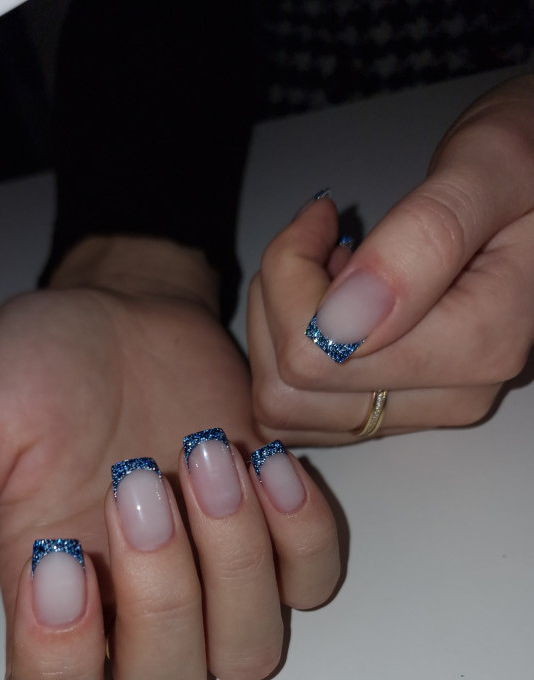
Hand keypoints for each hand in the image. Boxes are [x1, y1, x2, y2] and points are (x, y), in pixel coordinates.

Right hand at [0, 237, 339, 679]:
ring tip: (205, 454)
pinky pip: (314, 584)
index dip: (62, 660)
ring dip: (236, 560)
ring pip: (249, 653)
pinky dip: (301, 533)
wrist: (129, 311)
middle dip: (163, 597)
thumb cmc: (47, 370)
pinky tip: (267, 459)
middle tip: (139, 479)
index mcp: (54, 604)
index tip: (59, 555)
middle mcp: (137, 615)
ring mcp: (217, 586)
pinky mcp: (281, 544)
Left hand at [248, 75, 533, 443]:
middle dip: (281, 303)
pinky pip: (302, 409)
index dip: (294, 279)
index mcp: (480, 344)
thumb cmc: (526, 164)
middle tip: (320, 241)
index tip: (323, 220)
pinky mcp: (399, 406)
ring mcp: (425, 407)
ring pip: (287, 406)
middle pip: (294, 389)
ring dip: (278, 329)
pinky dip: (290, 353)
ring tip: (326, 269)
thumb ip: (426, 237)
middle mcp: (453, 394)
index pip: (321, 354)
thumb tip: (344, 320)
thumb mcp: (489, 166)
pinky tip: (328, 302)